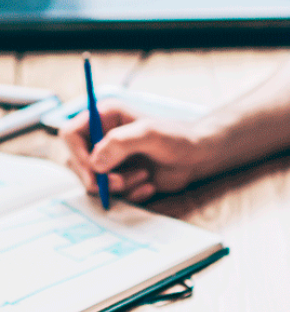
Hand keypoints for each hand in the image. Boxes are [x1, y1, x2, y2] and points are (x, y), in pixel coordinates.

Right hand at [61, 100, 210, 202]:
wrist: (197, 157)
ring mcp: (110, 159)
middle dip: (99, 177)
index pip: (70, 134)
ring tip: (145, 176)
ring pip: (95, 181)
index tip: (94, 170)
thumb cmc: (177, 137)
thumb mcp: (150, 133)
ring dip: (119, 185)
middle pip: (77, 162)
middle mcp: (102, 138)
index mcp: (105, 118)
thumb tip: (95, 163)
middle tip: (120, 182)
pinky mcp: (120, 177)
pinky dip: (130, 193)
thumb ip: (120, 143)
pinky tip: (149, 185)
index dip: (77, 154)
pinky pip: (111, 193)